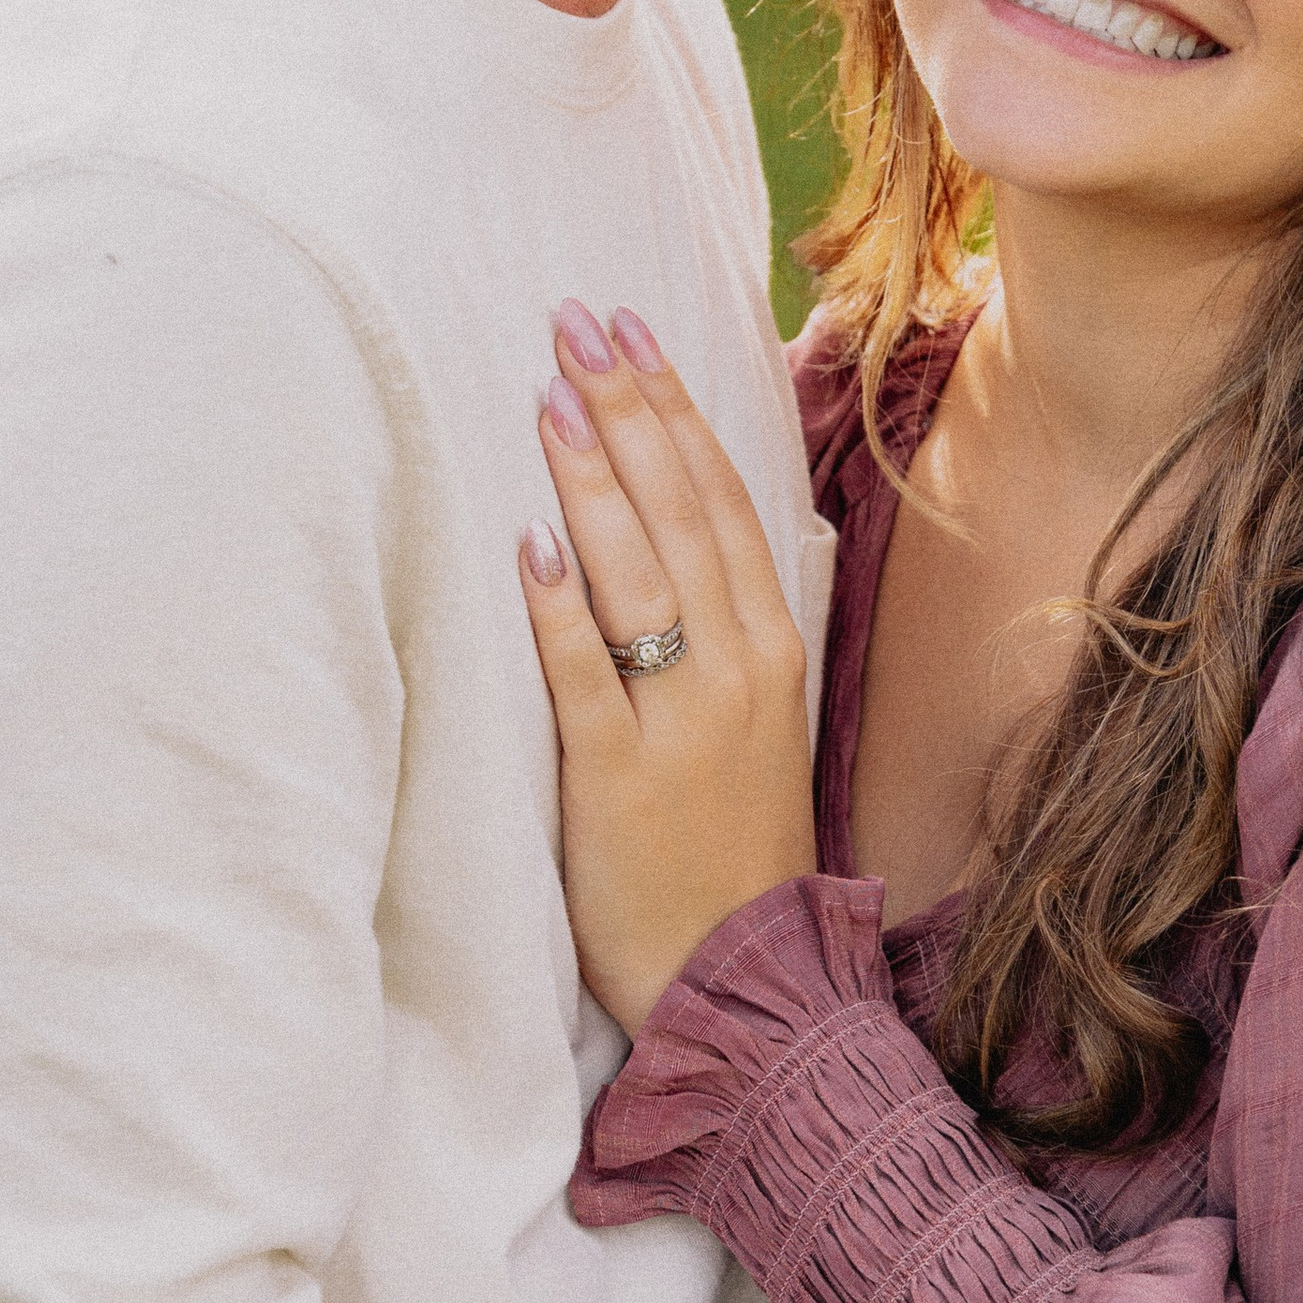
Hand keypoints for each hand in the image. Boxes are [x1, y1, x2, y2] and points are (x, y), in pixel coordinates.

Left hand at [518, 303, 816, 1037]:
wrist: (745, 979)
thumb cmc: (730, 848)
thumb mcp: (754, 723)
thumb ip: (724, 628)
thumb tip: (680, 527)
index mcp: (772, 648)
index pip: (721, 499)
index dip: (675, 408)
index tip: (629, 329)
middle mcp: (738, 671)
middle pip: (683, 515)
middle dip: (627, 409)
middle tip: (576, 323)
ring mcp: (683, 725)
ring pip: (641, 578)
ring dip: (595, 481)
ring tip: (548, 398)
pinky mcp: (619, 781)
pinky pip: (585, 679)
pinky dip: (560, 610)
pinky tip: (530, 545)